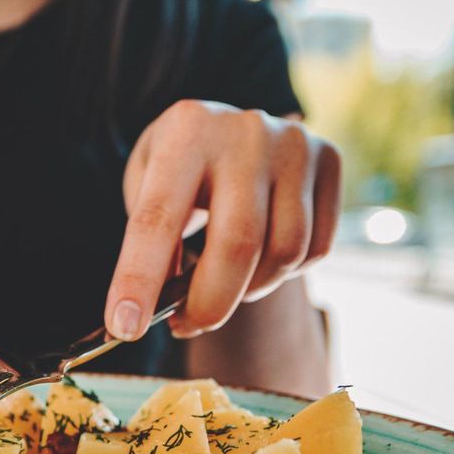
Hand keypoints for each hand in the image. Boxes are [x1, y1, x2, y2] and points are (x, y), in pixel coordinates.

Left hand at [105, 100, 340, 339]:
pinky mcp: (328, 161)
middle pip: (237, 245)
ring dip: (248, 290)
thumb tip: (166, 304)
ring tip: (221, 284)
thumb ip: (152, 241)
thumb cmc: (179, 168)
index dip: (139, 280)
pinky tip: (259, 260)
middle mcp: (245, 133)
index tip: (125, 328)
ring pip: (284, 253)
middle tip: (186, 325)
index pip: (157, 220)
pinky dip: (284, 273)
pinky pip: (314, 249)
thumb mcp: (147, 186)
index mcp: (185, 132)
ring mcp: (293, 145)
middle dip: (208, 305)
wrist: (232, 126)